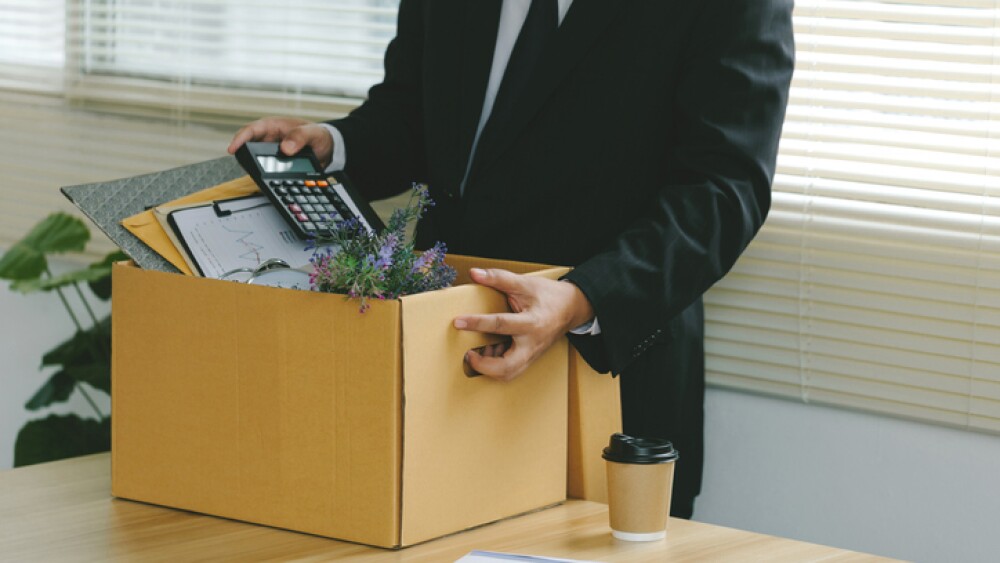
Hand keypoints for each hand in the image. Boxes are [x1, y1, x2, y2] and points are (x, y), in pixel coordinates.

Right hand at [227, 117, 334, 167]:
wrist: (327, 148)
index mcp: (274, 126)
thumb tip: (285, 148)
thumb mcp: (312, 133)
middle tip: (247, 167)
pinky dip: (266, 176)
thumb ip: (300, 137)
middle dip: (244, 156)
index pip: (251, 130)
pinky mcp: (276, 165)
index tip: (232, 149)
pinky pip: (266, 170)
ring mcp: (271, 153)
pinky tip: (269, 182)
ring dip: (255, 168)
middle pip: (248, 147)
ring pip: (255, 160)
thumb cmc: (318, 135)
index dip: (240, 138)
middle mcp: (269, 139)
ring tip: (259, 176)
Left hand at [454, 268, 593, 381]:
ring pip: (508, 374)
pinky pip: (510, 369)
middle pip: (506, 368)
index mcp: (532, 323)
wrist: (572, 308)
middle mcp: (532, 344)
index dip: (476, 323)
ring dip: (488, 367)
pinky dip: (495, 364)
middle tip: (468, 354)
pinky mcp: (529, 358)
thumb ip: (499, 278)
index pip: (500, 325)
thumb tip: (474, 273)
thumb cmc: (549, 296)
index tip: (458, 322)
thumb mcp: (525, 283)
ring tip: (476, 352)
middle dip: (483, 365)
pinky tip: (487, 351)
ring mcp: (531, 354)